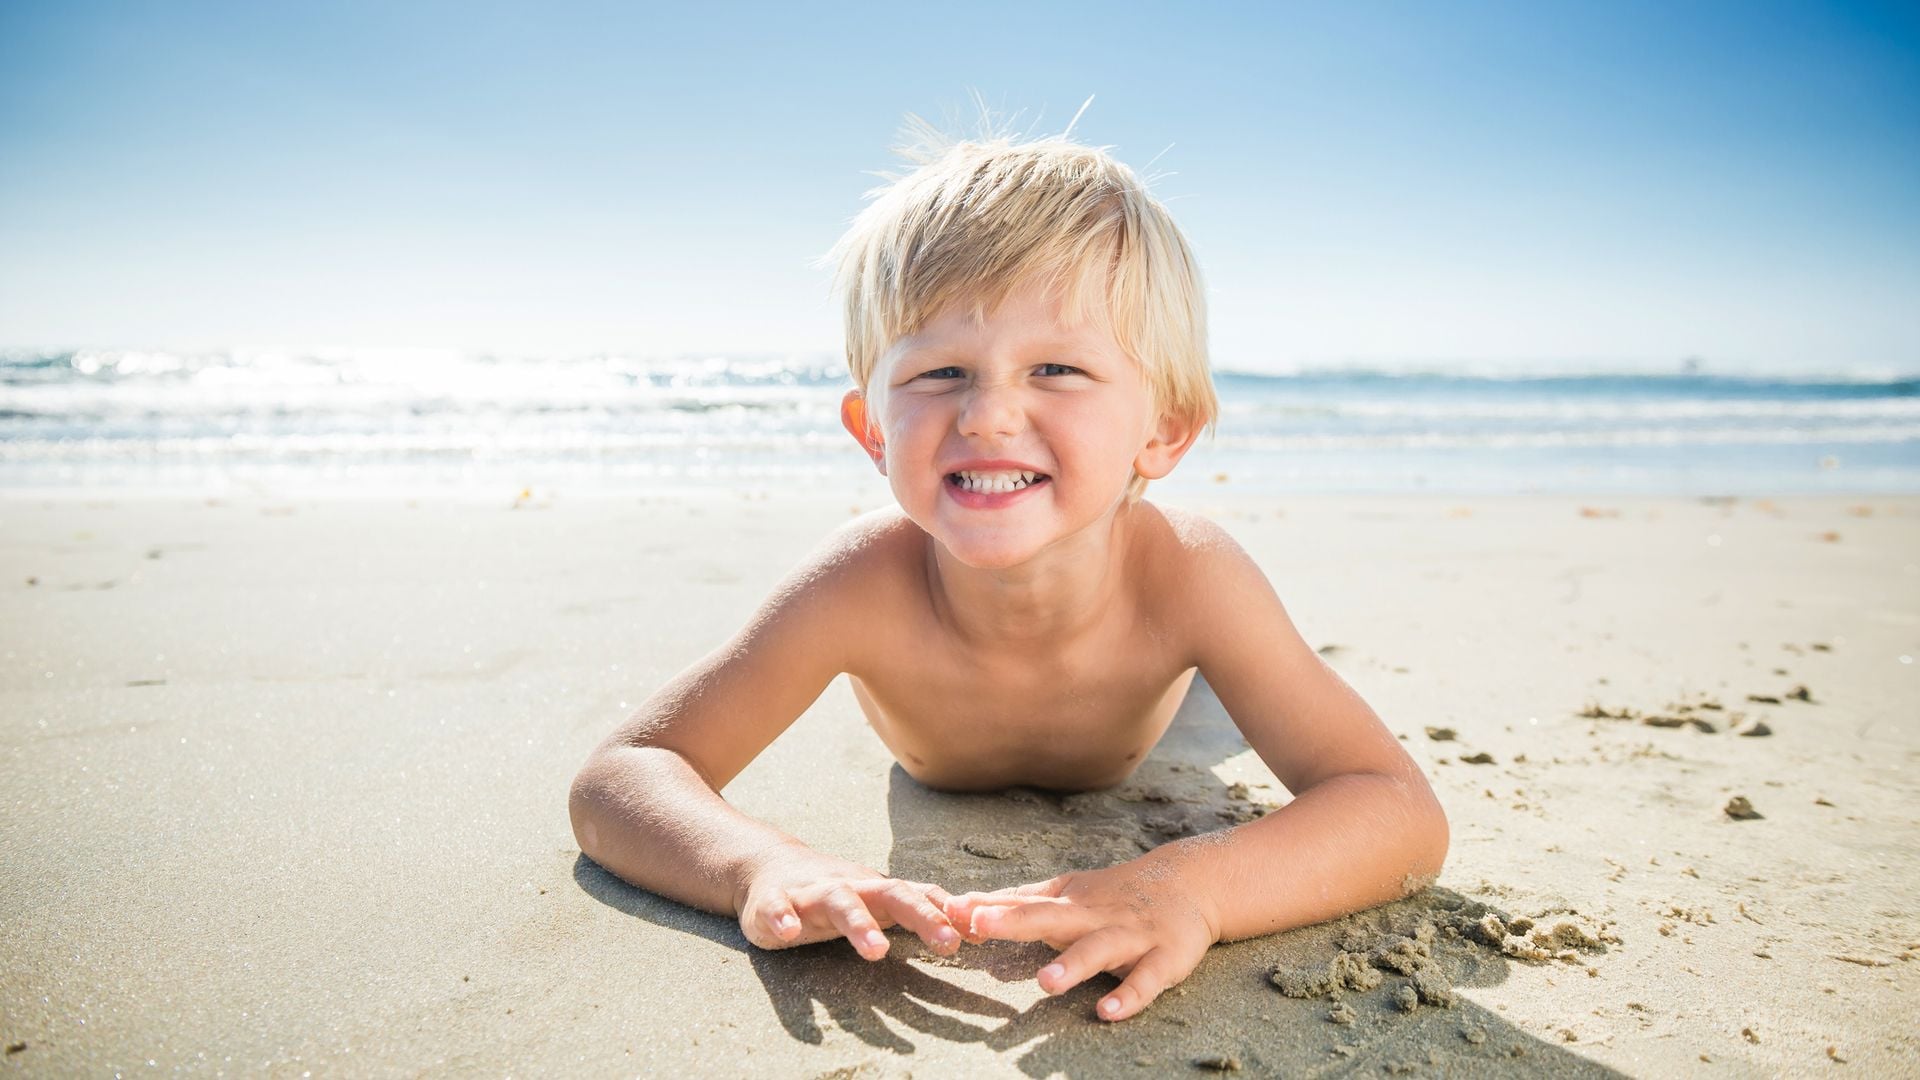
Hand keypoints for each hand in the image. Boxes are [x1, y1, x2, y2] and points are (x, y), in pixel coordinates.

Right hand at [735, 843, 961, 959]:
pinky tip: (787, 931)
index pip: (921, 897)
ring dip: (860, 924)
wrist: (769, 867)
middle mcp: (852, 887)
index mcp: (878, 891)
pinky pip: (776, 909)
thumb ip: (923, 910)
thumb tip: (979, 929)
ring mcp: (812, 893)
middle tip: (949, 944)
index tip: (981, 938)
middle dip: (922, 916)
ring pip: (840, 902)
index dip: (951, 916)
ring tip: (876, 951)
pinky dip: (782, 918)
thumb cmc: (837, 892)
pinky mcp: (771, 903)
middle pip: (892, 894)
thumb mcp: (880, 899)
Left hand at [944, 851, 1221, 1020]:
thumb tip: (963, 906)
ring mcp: (1130, 937)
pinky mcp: (1164, 959)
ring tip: (1044, 983)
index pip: (1021, 902)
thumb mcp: (1068, 891)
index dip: (987, 907)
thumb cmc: (1115, 895)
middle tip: (978, 925)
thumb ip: (1020, 902)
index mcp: (1070, 902)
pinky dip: (1128, 997)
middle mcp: (1095, 916)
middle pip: (1051, 916)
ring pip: (1098, 950)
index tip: (949, 909)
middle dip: (1014, 921)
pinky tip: (1106, 1013)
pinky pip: (1145, 981)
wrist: (1190, 883)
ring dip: (1072, 964)